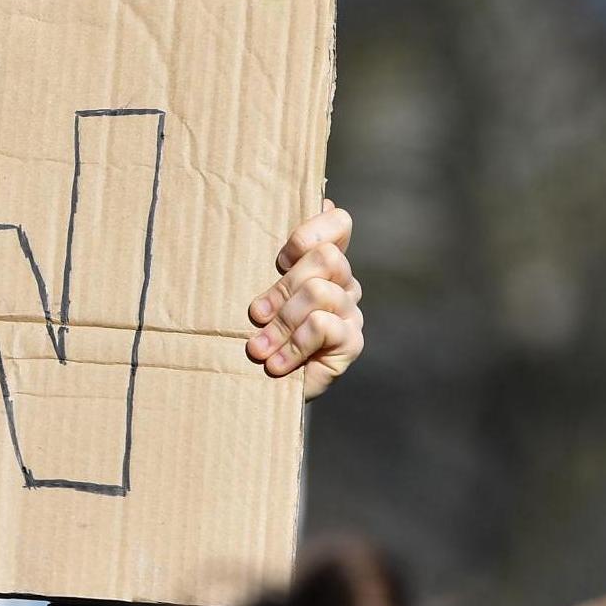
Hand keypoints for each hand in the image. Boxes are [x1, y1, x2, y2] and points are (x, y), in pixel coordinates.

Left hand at [246, 199, 362, 400]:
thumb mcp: (255, 294)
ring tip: (257, 348)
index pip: (339, 223)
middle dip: (283, 287)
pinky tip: (276, 364)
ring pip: (319, 292)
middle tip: (256, 315)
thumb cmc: (254, 332)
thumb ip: (264, 260)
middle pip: (326, 258)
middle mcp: (342, 282)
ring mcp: (350, 311)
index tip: (280, 260)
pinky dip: (292, 346)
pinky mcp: (352, 341)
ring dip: (281, 322)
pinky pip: (322, 326)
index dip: (309, 234)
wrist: (259, 388)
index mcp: (322, 263)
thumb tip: (291, 217)